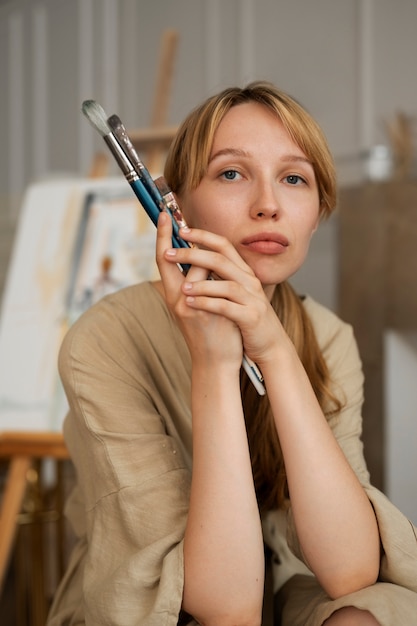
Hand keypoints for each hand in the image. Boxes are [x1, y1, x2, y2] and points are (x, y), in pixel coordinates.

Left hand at [156, 212, 283, 368]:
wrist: (270, 345)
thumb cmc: (247, 318)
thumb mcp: (235, 293)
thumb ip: (220, 276)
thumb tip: (196, 259)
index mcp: (243, 272)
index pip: (223, 245)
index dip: (202, 235)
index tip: (180, 229)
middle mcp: (249, 281)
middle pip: (221, 260)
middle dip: (193, 254)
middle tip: (169, 252)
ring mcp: (252, 299)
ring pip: (226, 284)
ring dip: (201, 285)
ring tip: (181, 289)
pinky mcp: (251, 318)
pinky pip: (227, 307)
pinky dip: (208, 304)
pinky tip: (190, 304)